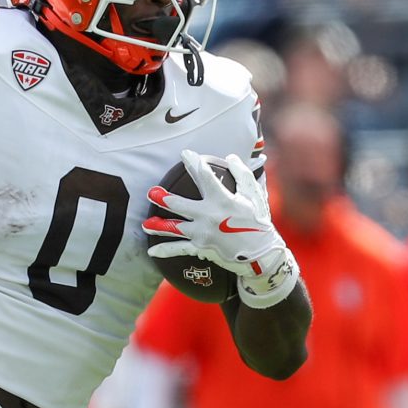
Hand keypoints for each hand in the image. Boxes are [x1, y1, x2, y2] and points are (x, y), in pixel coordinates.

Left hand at [143, 151, 297, 305]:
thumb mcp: (254, 195)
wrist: (261, 254)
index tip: (185, 154)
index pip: (205, 177)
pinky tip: (152, 251)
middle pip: (180, 205)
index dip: (194, 163)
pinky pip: (179, 248)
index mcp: (222, 200)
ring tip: (145, 224)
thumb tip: (231, 157)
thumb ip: (242, 174)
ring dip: (158, 226)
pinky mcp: (201, 247)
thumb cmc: (258, 222)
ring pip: (175, 228)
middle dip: (164, 198)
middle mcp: (209, 216)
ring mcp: (202, 233)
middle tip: (151, 192)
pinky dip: (165, 250)